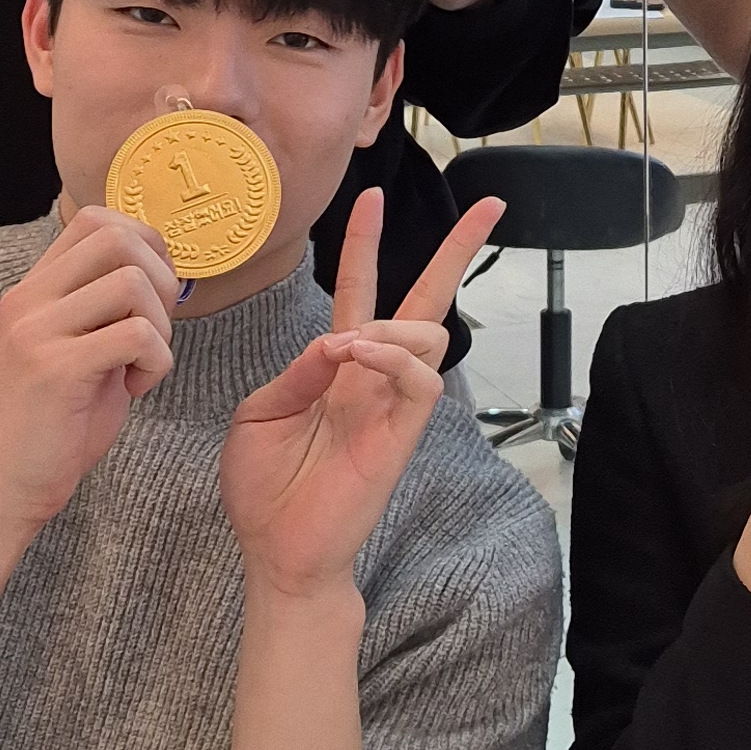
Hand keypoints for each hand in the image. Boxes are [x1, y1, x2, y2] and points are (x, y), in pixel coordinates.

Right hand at [0, 208, 182, 544]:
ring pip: (132, 282)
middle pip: (117, 237)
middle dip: (160, 279)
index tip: (152, 297)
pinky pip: (138, 335)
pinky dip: (156, 363)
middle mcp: (28, 300)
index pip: (95, 220)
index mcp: (33, 290)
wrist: (7, 486)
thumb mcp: (78, 349)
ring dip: (160, 325)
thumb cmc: (54, 424)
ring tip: (142, 364)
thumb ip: (107, 308)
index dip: (144, 246)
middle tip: (155, 330)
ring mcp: (37, 331)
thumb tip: (163, 269)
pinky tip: (134, 389)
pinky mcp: (56, 369)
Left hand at [219, 187, 504, 602]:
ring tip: (354, 342)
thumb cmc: (266, 489)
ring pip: (429, 335)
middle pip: (427, 300)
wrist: (278, 553)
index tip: (371, 196)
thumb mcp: (261, 414)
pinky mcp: (403, 435)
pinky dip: (393, 357)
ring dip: (393, 323)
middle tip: (489, 205)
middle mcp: (373, 379)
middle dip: (457, 249)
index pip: (362, 292)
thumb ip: (296, 372)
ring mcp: (392, 405)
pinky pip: (421, 380)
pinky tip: (358, 356)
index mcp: (337, 369)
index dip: (366, 243)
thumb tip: (336, 340)